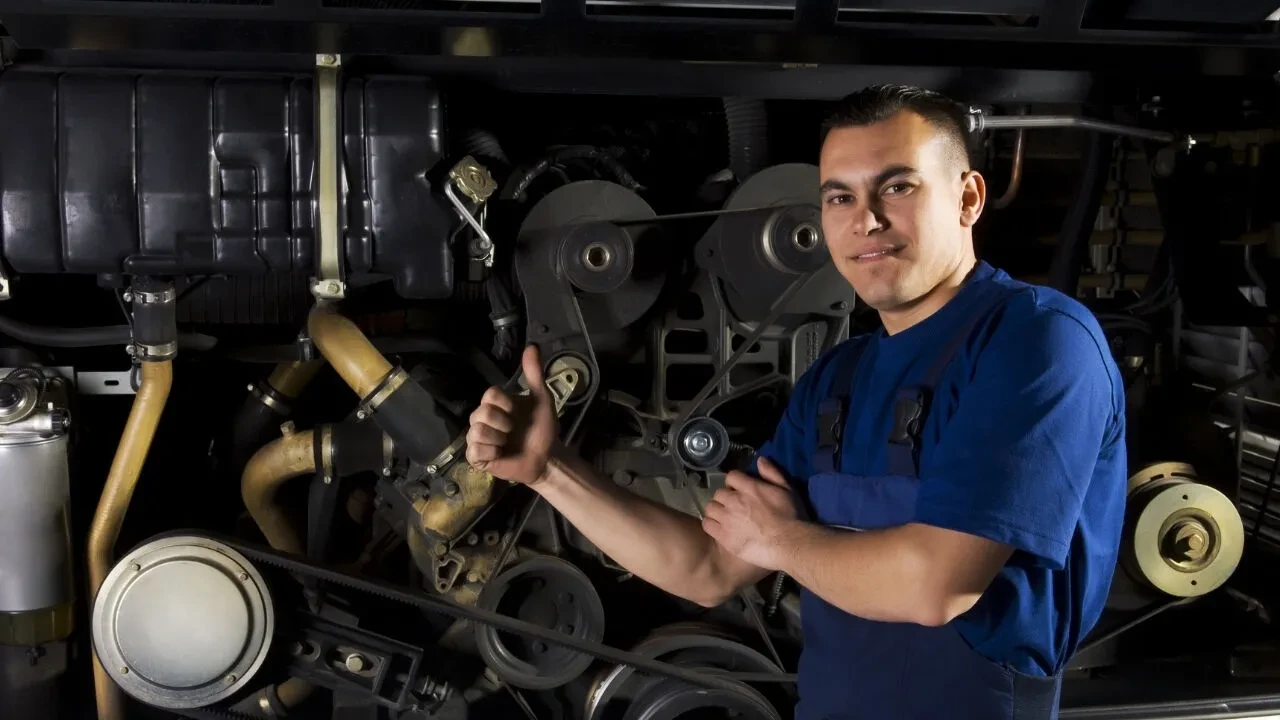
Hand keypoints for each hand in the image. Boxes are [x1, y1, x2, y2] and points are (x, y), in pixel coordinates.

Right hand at [465, 345, 558, 485]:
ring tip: (507, 444)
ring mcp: (478, 438)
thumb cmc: (542, 428)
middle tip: (513, 431)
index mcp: (495, 404)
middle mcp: (482, 418)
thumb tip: (532, 346)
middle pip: (481, 413)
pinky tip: (500, 455)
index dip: (505, 404)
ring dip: (498, 439)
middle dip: (503, 423)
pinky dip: (491, 453)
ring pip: (477, 431)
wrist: (546, 457)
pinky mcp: (477, 457)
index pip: (489, 395)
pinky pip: (474, 451)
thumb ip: (534, 373)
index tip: (516, 412)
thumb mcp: (542, 399)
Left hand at [702, 457, 798, 570]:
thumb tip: (760, 460)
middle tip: (733, 507)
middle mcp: (734, 500)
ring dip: (717, 511)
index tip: (740, 491)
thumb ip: (772, 473)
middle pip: (718, 493)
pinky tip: (720, 529)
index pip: (731, 476)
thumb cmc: (791, 516)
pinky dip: (711, 525)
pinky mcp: (723, 536)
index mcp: (749, 487)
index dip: (734, 483)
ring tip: (725, 518)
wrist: (789, 544)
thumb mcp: (787, 489)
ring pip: (710, 508)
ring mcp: (727, 518)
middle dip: (725, 498)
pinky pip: (707, 525)